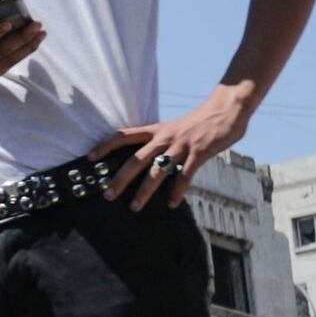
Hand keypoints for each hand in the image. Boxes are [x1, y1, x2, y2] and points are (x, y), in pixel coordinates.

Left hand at [101, 87, 257, 209]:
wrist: (225, 110)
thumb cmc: (198, 123)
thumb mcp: (173, 129)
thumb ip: (159, 142)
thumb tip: (144, 160)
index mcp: (156, 130)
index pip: (124, 135)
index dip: (105, 145)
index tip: (90, 157)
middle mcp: (165, 137)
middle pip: (136, 159)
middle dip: (120, 178)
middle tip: (108, 195)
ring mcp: (181, 145)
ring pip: (158, 170)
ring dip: (145, 191)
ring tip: (135, 207)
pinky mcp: (199, 153)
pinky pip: (185, 175)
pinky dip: (178, 191)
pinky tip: (173, 203)